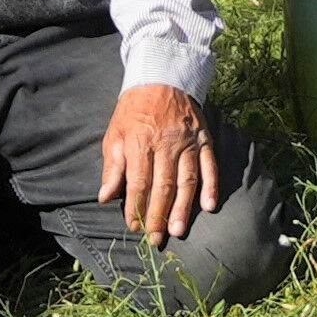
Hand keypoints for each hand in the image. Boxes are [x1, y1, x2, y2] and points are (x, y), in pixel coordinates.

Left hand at [98, 79, 219, 249]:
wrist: (162, 78)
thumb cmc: (133, 111)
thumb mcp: (114, 134)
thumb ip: (112, 167)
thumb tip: (105, 197)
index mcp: (140, 143)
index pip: (138, 182)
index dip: (135, 207)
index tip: (133, 227)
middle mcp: (166, 144)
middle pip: (163, 186)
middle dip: (159, 215)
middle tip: (156, 238)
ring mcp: (188, 142)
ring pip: (187, 180)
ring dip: (183, 207)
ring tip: (179, 230)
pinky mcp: (204, 139)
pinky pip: (210, 165)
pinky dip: (211, 186)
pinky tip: (209, 206)